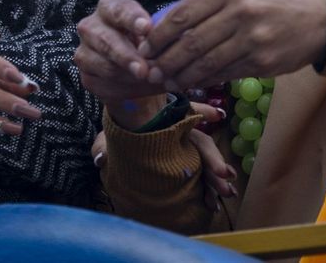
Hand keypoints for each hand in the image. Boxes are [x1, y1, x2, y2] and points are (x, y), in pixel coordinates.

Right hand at [75, 0, 157, 100]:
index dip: (133, 19)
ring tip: (151, 81)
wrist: (134, 62)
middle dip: (127, 56)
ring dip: (130, 77)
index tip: (147, 28)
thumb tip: (164, 50)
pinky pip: (104, 86)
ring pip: (105, 67)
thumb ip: (156, 36)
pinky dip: (126, 90)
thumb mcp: (153, 31)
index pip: (118, 10)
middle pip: (106, 41)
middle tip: (144, 69)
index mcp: (108, 7)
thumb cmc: (146, 39)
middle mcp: (90, 27)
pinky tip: (142, 88)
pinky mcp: (86, 76)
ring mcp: (84, 52)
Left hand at [89, 103, 234, 207]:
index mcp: (167, 122)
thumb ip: (103, 146)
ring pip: (205, 163)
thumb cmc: (119, 135)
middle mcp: (180, 135)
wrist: (123, 140)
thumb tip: (99, 158)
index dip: (202, 125)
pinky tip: (211, 204)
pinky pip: (199, 177)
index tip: (217, 132)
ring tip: (226, 194)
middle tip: (226, 180)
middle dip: (215, 163)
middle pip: (202, 146)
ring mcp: (184, 151)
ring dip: (215, 180)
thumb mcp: (109, 139)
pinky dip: (207, 190)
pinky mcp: (185, 166)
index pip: (188, 123)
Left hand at [142, 0, 325, 90]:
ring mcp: (252, 37)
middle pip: (190, 41)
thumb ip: (207, 7)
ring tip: (167, 82)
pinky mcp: (262, 61)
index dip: (158, 35)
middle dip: (164, 61)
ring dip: (180, 76)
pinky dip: (204, 81)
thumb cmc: (271, 5)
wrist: (318, 21)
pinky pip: (224, 74)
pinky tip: (192, 84)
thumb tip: (165, 30)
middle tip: (149, 72)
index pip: (183, 13)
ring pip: (205, 62)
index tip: (144, 47)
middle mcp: (240, 10)